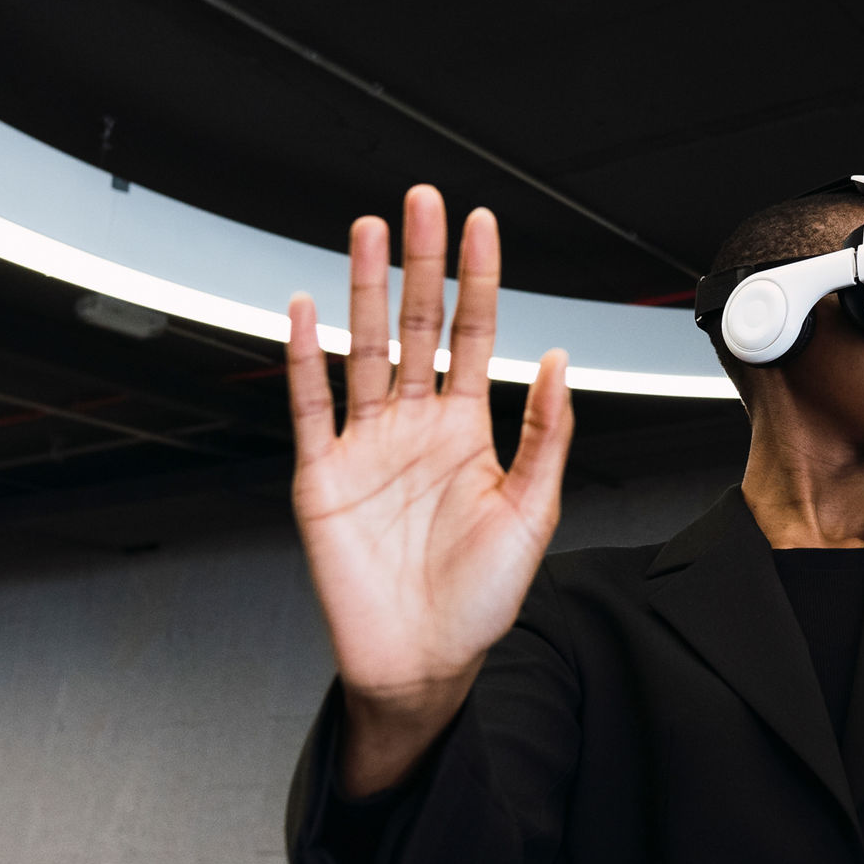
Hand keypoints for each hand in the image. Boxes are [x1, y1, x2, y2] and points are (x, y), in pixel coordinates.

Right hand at [286, 184, 574, 715]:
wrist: (423, 661)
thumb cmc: (482, 598)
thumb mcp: (533, 512)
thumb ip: (547, 435)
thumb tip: (559, 362)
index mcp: (469, 430)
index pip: (475, 334)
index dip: (479, 280)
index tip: (483, 226)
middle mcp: (417, 427)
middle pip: (417, 326)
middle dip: (421, 264)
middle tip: (423, 202)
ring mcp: (367, 446)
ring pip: (365, 350)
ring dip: (365, 290)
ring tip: (369, 232)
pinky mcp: (322, 476)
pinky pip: (311, 406)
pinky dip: (304, 358)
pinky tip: (305, 310)